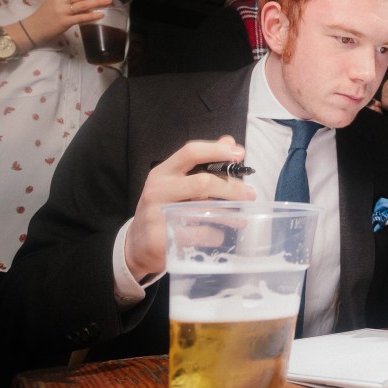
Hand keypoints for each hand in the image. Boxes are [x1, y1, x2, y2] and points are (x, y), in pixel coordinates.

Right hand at [22, 0, 113, 47]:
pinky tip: (100, 15)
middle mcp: (60, 0)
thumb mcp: (54, 5)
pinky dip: (91, 16)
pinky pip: (80, 18)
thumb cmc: (43, 18)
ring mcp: (61, 11)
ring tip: (109, 2)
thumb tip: (87, 2)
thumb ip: (68, 2)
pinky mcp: (62, 22)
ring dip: (98, 2)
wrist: (30, 30)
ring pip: (83, 5)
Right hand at [124, 135, 254, 281]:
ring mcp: (157, 215)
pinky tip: (220, 234)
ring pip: (204, 210)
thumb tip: (229, 141)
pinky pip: (201, 234)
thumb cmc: (162, 208)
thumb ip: (202, 162)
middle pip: (203, 182)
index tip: (241, 154)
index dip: (217, 151)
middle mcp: (158, 190)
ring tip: (242, 217)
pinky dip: (217, 234)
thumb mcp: (175, 182)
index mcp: (162, 172)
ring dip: (230, 214)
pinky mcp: (162, 240)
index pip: (190, 152)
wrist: (137, 246)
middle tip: (250, 194)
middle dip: (232, 188)